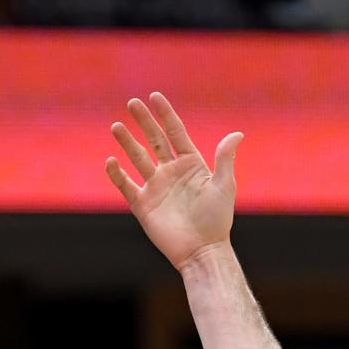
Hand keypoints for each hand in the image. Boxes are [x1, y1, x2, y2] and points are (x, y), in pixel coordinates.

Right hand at [107, 93, 242, 271]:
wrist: (202, 251)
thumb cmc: (217, 220)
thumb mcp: (224, 186)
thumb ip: (225, 159)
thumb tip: (237, 133)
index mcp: (191, 165)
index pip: (175, 133)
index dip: (165, 115)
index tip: (155, 97)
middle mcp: (171, 172)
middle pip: (154, 140)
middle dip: (144, 121)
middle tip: (132, 102)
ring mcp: (156, 187)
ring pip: (138, 158)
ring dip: (127, 142)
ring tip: (116, 126)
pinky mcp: (143, 205)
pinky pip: (126, 185)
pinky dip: (117, 174)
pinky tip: (111, 161)